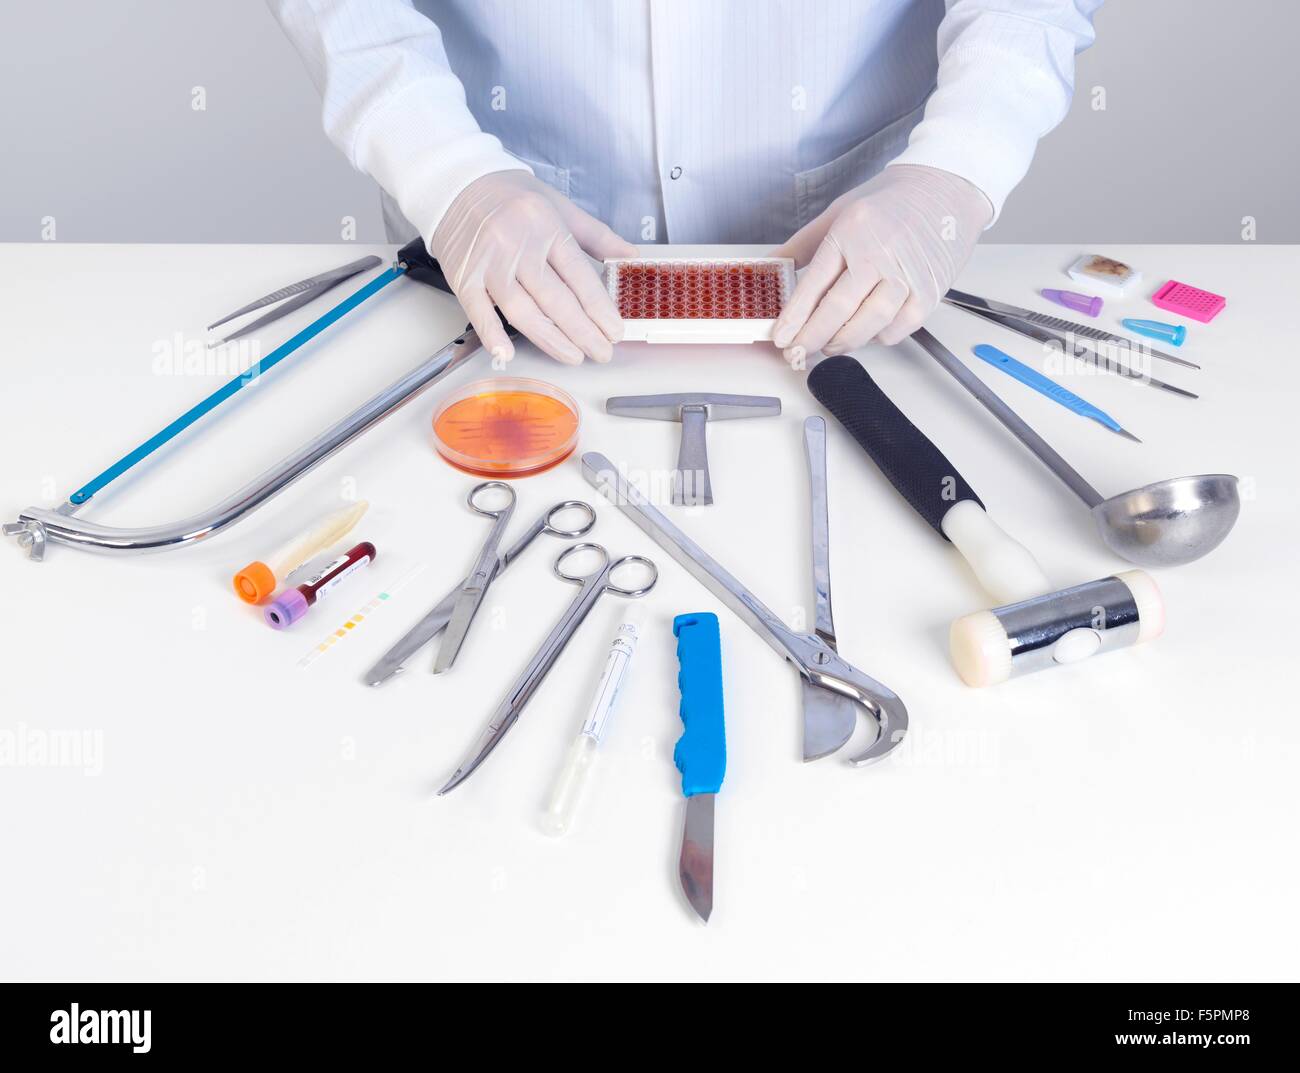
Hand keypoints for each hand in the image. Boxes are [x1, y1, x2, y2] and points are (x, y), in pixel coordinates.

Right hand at [430, 171, 637, 364]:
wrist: (457, 181)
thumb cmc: (511, 196)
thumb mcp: (560, 206)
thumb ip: (597, 236)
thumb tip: (631, 257)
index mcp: (547, 226)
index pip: (579, 276)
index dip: (599, 309)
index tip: (615, 332)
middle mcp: (518, 245)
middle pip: (555, 299)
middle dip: (583, 332)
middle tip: (602, 352)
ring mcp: (489, 263)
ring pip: (522, 310)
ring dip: (550, 339)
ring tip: (573, 357)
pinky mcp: (463, 276)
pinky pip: (478, 311)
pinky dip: (491, 334)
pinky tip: (506, 353)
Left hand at [770, 164, 991, 363]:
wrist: (945, 188)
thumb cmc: (891, 202)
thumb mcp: (839, 212)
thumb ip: (804, 244)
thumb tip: (772, 266)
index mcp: (850, 231)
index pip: (815, 283)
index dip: (795, 318)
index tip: (781, 338)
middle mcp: (879, 253)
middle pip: (839, 309)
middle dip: (812, 338)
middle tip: (798, 352)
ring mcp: (907, 274)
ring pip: (869, 325)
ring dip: (843, 343)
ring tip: (828, 345)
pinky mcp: (929, 291)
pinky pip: (898, 329)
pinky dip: (878, 338)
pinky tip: (866, 332)